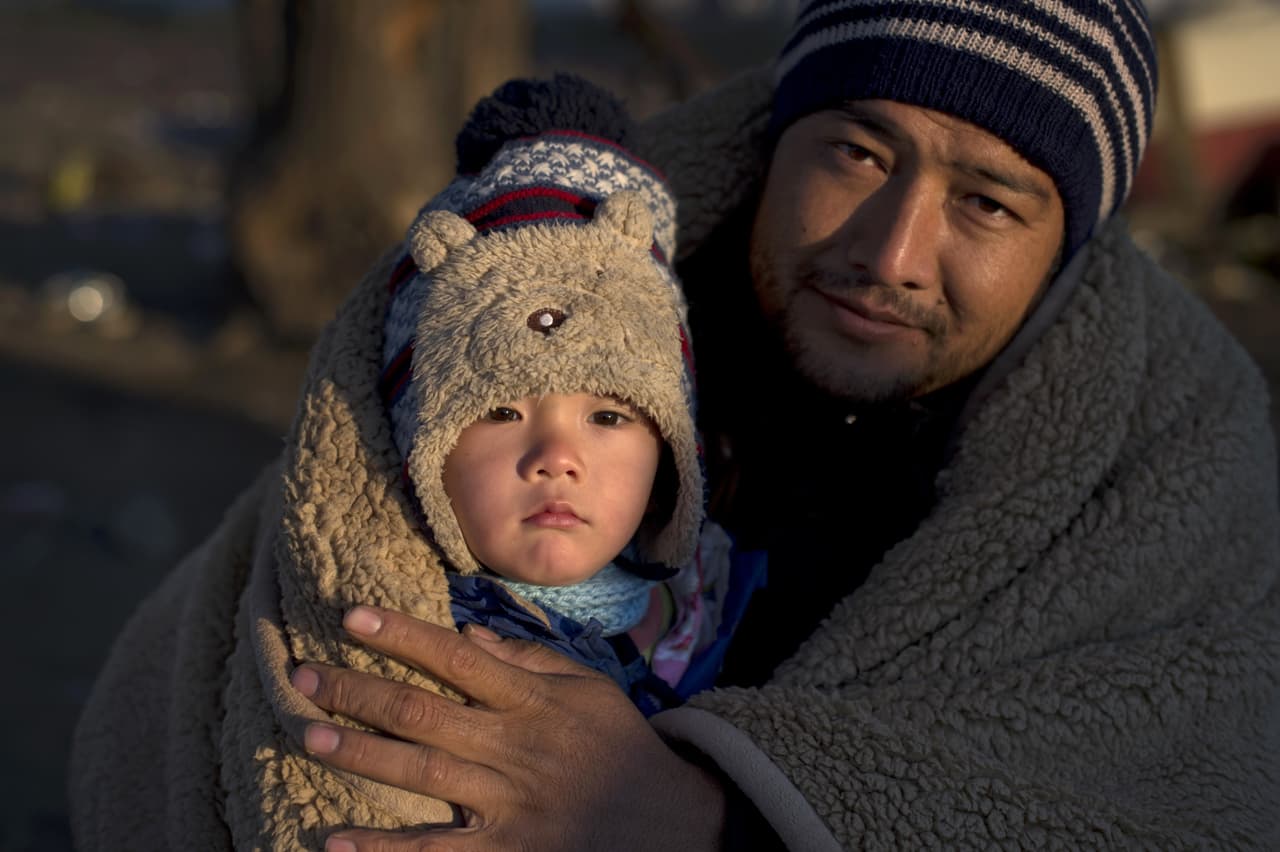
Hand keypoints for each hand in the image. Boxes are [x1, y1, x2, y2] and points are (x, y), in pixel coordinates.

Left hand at [290, 606, 726, 851]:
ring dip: (359, 753)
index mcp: (532, 700)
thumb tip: (470, 637)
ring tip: (306, 735)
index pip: (456, 657)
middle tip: (301, 676)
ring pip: (420, 772)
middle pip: (423, 712)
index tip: (351, 616)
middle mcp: (512, 746)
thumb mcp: (590, 688)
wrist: (670, 825)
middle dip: (358, 691)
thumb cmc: (621, 747)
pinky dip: (383, 849)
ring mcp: (506, 803)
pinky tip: (336, 841)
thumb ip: (530, 660)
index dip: (402, 635)